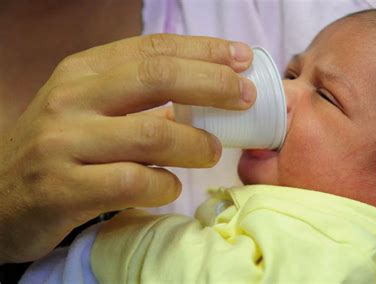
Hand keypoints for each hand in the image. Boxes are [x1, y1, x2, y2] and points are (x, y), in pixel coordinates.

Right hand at [0, 34, 255, 262]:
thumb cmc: (60, 147)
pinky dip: (163, 185)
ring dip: (195, 143)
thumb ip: (139, 96)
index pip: (152, 49)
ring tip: (212, 151)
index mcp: (82, 71)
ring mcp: (64, 143)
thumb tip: (208, 92)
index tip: (241, 58)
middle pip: (156, 78)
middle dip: (212, 85)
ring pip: (151, 133)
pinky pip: (132, 182)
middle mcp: (70, 99)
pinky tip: (168, 186)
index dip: (204, 50)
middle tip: (245, 98)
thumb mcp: (90, 107)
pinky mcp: (63, 188)